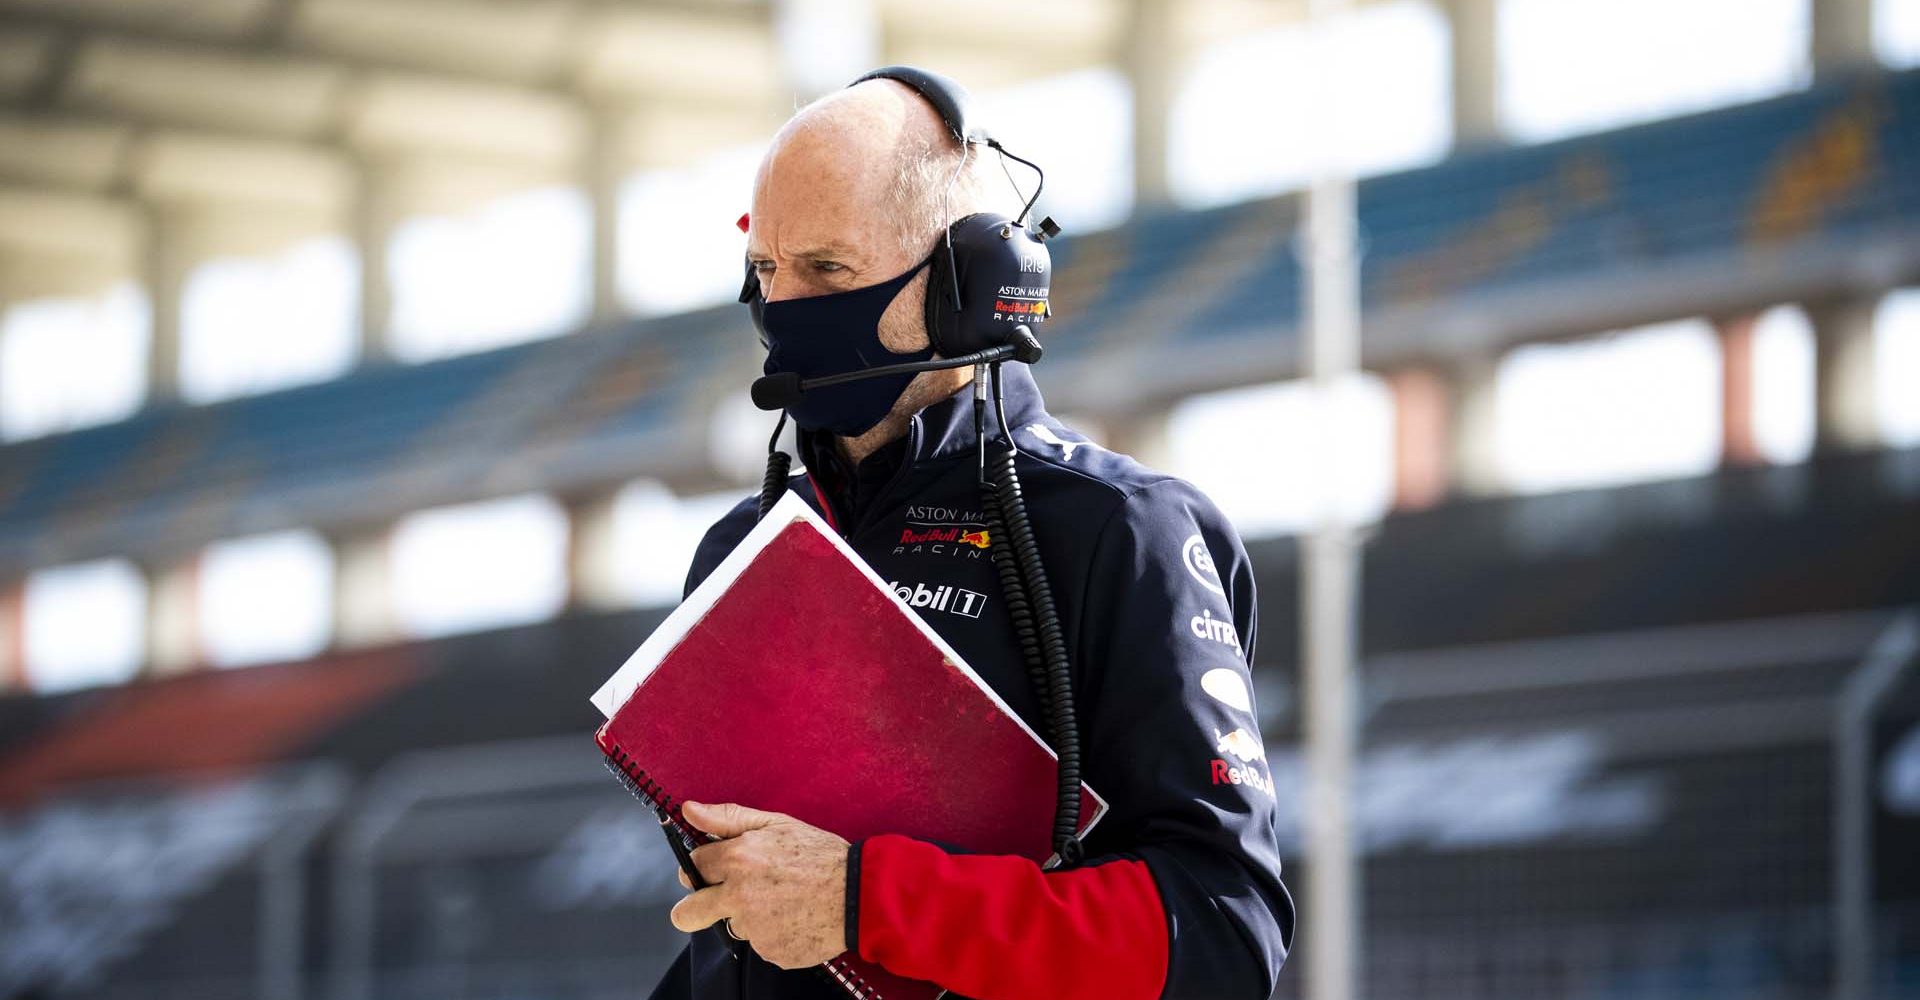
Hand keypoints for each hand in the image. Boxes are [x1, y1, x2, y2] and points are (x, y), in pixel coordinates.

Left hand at [668, 801, 851, 969]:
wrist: (860, 894)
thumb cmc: (821, 854)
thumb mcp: (776, 823)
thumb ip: (727, 818)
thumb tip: (688, 810)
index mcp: (738, 859)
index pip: (693, 867)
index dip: (704, 866)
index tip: (717, 868)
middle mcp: (739, 896)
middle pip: (686, 913)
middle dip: (693, 907)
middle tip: (719, 900)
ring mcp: (754, 928)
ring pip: (733, 925)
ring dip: (749, 916)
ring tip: (783, 901)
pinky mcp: (770, 951)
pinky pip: (760, 943)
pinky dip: (774, 932)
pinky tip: (795, 917)